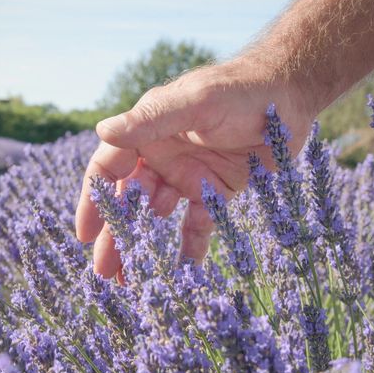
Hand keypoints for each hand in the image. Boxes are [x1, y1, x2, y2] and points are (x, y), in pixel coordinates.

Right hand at [75, 58, 313, 277]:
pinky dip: (189, 250)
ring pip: (158, 218)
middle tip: (104, 272)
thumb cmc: (238, 90)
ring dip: (144, 247)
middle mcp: (162, 158)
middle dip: (116, 236)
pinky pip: (197, 226)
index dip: (93, 201)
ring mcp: (188, 177)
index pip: (109, 170)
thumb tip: (102, 130)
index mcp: (148, 134)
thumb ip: (151, 119)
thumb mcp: (194, 102)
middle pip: (130, 202)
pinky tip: (183, 276)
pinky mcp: (216, 192)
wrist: (288, 97)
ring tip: (131, 282)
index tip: (85, 235)